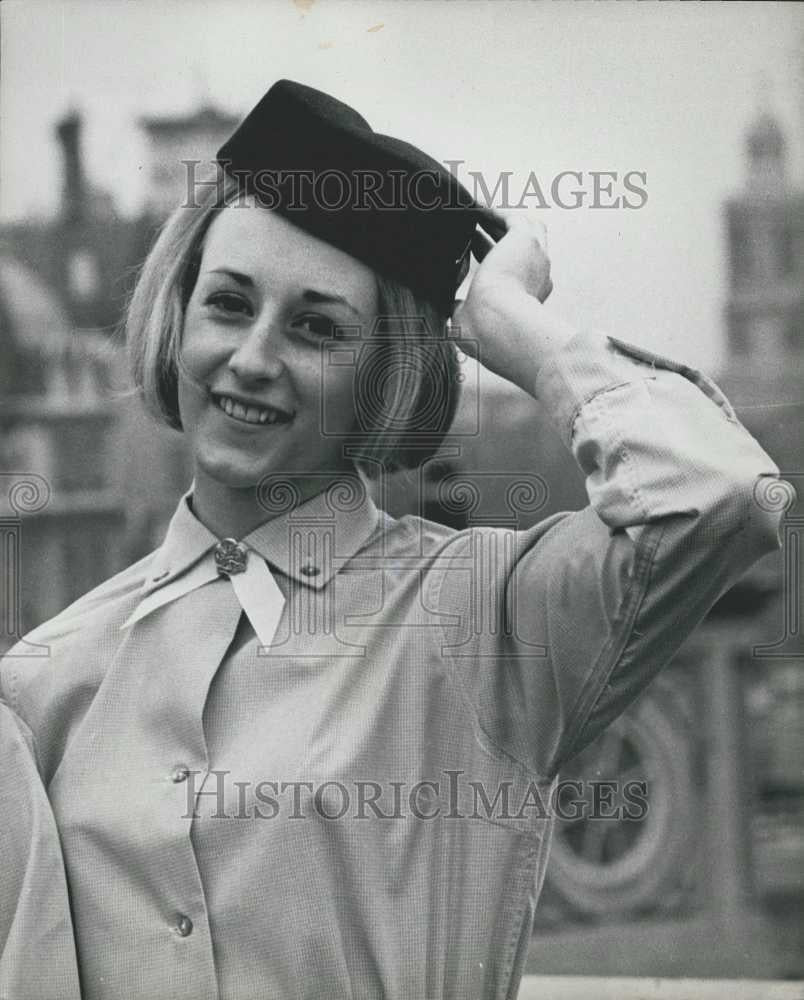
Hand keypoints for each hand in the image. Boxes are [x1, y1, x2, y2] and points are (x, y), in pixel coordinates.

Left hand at [452, 207, 571, 392]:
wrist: (500, 325)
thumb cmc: (485, 334)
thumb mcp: (471, 323)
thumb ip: (463, 311)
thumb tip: (451, 306)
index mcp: (529, 297)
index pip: (514, 270)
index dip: (491, 258)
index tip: (469, 250)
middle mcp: (539, 277)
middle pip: (525, 246)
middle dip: (501, 236)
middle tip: (474, 229)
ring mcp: (537, 258)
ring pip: (527, 228)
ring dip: (502, 221)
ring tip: (475, 213)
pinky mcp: (527, 241)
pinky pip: (512, 218)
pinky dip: (494, 213)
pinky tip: (473, 208)